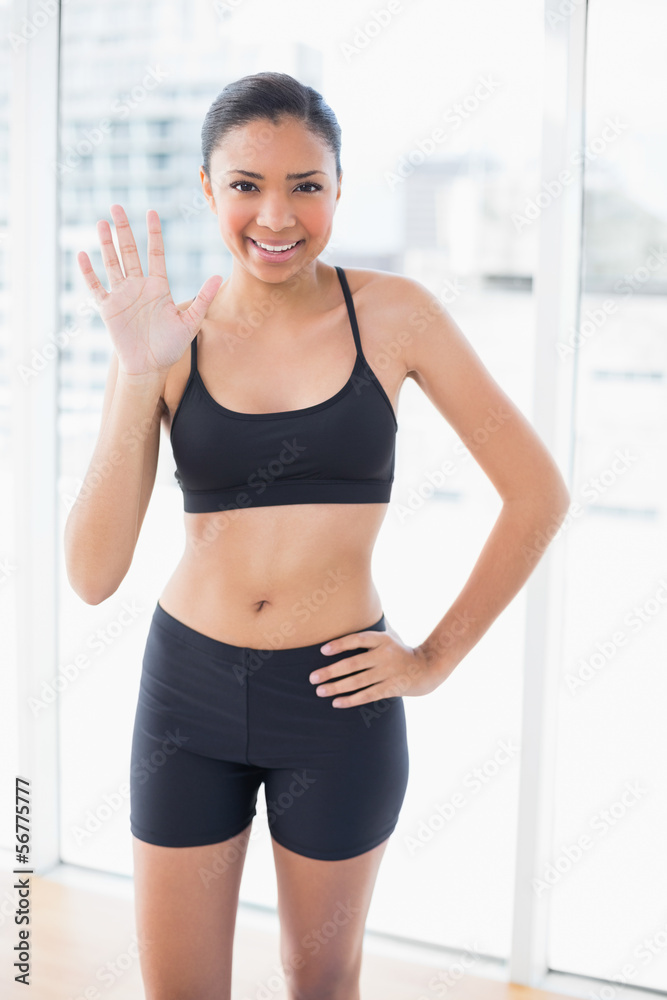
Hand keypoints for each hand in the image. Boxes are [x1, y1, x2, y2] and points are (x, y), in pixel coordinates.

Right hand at [77, 204, 222, 375]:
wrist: (150, 366)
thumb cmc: (171, 346)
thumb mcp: (191, 322)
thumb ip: (203, 299)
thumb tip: (218, 277)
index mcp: (158, 286)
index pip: (155, 253)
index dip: (153, 233)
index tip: (152, 212)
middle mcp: (138, 286)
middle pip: (129, 252)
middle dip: (123, 229)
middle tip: (116, 207)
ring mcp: (122, 295)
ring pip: (112, 264)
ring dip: (106, 244)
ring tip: (102, 223)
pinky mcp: (108, 308)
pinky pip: (96, 287)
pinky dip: (88, 272)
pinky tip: (82, 255)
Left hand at [308, 620, 444, 708]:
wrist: (427, 669)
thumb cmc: (400, 651)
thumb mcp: (389, 635)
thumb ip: (372, 628)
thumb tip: (351, 610)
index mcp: (382, 639)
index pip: (358, 640)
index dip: (340, 644)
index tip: (322, 650)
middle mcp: (385, 655)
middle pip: (354, 664)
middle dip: (331, 671)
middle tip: (313, 677)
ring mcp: (389, 673)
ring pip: (358, 682)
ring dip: (337, 687)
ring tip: (320, 691)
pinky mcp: (392, 688)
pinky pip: (368, 695)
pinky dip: (351, 700)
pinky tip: (336, 702)